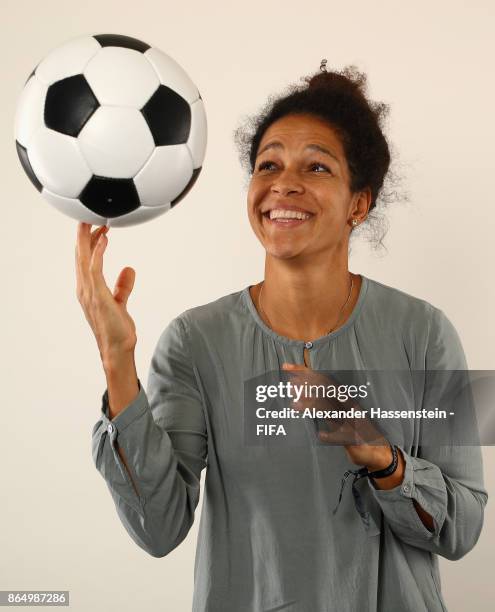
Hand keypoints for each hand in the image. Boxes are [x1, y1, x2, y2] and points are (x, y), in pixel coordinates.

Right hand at [75, 222, 137, 364]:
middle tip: (86, 216)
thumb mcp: (121, 302)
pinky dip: (98, 253)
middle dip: (82, 236)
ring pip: (84, 260)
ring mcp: (89, 293)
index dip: (90, 243)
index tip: (98, 228)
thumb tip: (129, 269)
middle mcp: (85, 289)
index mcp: (89, 290)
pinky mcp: (98, 297)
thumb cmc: (117, 330)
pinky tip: (104, 240)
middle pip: (80, 257)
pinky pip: (95, 270)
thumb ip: (123, 286)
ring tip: (91, 222)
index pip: (85, 261)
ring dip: (87, 239)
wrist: (118, 349)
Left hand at [281, 362, 390, 468]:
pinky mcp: (355, 438)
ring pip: (331, 411)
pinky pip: (343, 436)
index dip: (303, 372)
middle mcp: (347, 407)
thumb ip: (321, 404)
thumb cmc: (353, 431)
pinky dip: (332, 436)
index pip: (321, 380)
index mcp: (343, 399)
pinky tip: (321, 435)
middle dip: (308, 386)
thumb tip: (300, 394)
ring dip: (313, 407)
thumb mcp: (336, 414)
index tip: (287, 367)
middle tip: (290, 384)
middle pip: (326, 391)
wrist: (376, 450)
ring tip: (296, 405)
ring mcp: (352, 422)